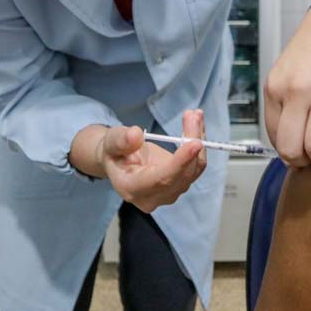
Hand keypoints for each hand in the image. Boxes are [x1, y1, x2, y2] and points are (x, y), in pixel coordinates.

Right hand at [69, 110, 206, 212]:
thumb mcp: (111, 141)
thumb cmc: (114, 151)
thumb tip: (136, 135)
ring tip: (196, 114)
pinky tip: (197, 124)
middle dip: (192, 143)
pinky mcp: (179, 185)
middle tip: (194, 115)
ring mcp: (168, 194)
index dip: (180, 163)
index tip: (195, 143)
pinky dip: (199, 144)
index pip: (161, 180)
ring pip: (193, 170)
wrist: (119, 160)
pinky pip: (196, 166)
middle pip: (182, 175)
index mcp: (132, 189)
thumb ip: (121, 140)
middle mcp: (153, 197)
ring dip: (198, 139)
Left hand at [264, 0, 310, 168]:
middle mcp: (296, 91)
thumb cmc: (309, 52)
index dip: (288, 152)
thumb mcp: (283, 75)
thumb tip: (291, 147)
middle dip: (303, 164)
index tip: (300, 149)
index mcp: (275, 88)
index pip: (275, 138)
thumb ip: (282, 105)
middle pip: (291, 149)